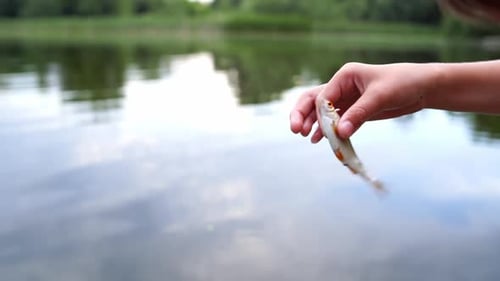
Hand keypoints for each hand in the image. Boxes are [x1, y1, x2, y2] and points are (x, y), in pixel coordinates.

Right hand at [290, 62, 435, 141]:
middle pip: (314, 101)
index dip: (317, 114)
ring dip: (313, 124)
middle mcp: (341, 87)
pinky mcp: (354, 111)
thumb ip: (360, 114)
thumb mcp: (381, 97)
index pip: (322, 96)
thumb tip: (341, 133)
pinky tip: (317, 140)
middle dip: (303, 115)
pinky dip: (326, 130)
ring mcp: (347, 99)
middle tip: (296, 130)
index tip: (322, 130)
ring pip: (322, 112)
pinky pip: (336, 122)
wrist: (422, 87)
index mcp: (344, 76)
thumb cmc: (402, 83)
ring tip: (305, 137)